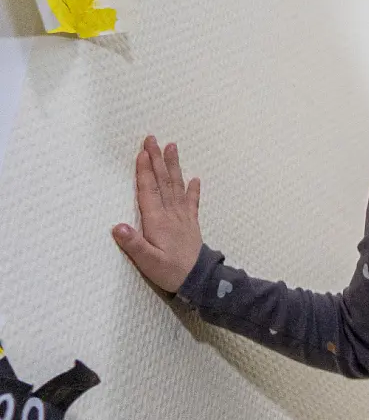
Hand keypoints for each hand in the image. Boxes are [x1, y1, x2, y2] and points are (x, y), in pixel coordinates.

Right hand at [112, 137, 202, 292]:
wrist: (200, 280)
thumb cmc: (170, 272)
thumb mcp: (147, 261)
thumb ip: (133, 244)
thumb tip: (117, 226)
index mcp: (157, 221)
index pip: (149, 191)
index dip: (144, 172)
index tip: (141, 152)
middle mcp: (171, 214)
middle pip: (163, 182)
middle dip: (157, 160)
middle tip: (153, 139)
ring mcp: (183, 217)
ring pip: (176, 186)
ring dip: (173, 166)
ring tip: (173, 147)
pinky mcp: (191, 224)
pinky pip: (192, 203)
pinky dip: (193, 190)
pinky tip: (195, 178)